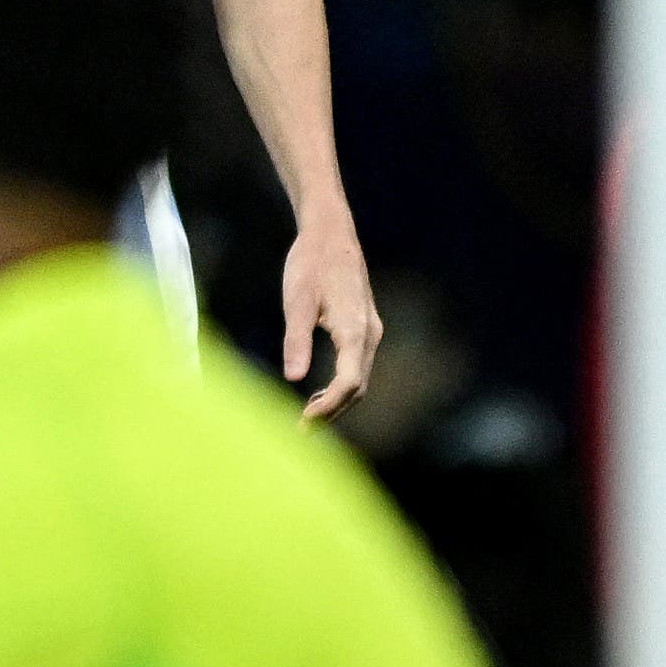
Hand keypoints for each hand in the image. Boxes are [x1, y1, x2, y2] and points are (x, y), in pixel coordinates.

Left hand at [280, 215, 379, 422]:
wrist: (330, 234)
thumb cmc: (310, 263)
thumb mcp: (296, 301)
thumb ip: (296, 340)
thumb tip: (294, 378)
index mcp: (354, 330)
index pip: (348, 383)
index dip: (329, 408)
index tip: (304, 423)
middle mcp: (370, 334)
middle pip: (358, 387)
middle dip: (332, 413)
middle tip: (301, 432)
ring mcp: (371, 331)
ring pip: (360, 379)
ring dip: (337, 403)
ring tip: (307, 419)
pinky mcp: (365, 328)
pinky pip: (358, 367)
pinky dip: (341, 387)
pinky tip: (319, 394)